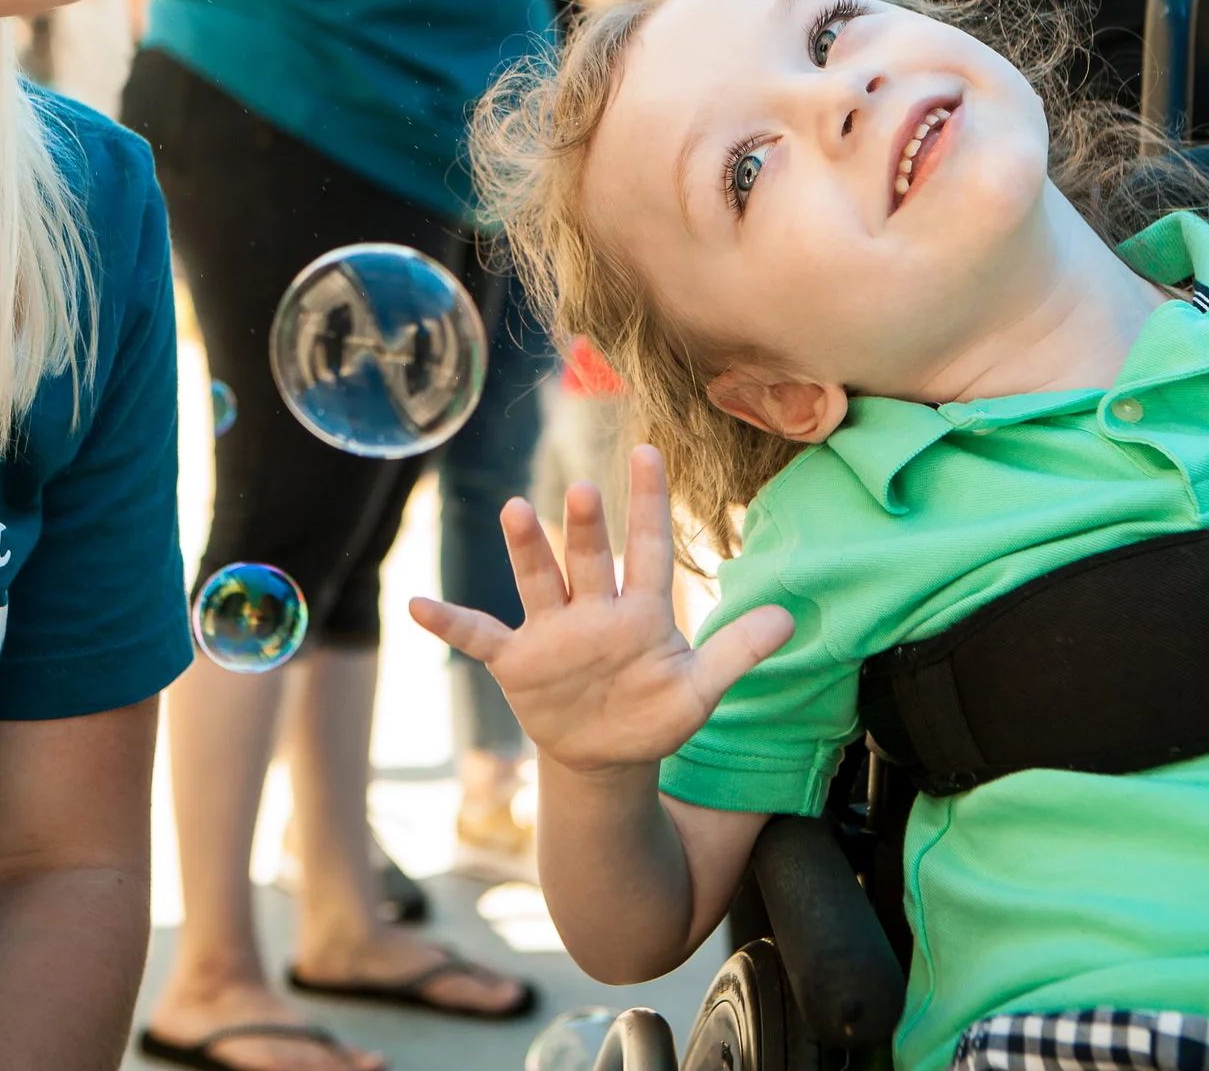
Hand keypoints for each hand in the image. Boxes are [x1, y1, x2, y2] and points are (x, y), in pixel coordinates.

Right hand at [409, 446, 792, 774]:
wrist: (605, 756)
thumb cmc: (655, 713)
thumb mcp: (700, 691)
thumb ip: (738, 652)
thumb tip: (789, 616)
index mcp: (642, 612)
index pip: (650, 548)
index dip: (650, 504)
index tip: (649, 453)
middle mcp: (593, 609)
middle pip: (591, 558)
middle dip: (587, 527)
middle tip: (586, 489)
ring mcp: (551, 632)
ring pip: (539, 580)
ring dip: (527, 549)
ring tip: (516, 510)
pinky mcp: (517, 661)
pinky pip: (479, 635)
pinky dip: (450, 622)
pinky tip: (419, 605)